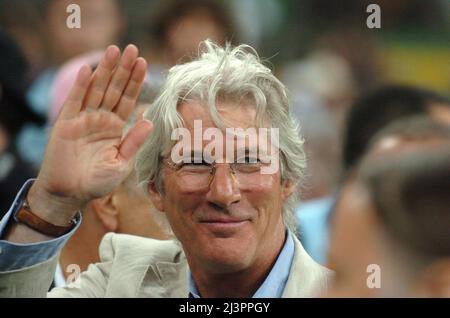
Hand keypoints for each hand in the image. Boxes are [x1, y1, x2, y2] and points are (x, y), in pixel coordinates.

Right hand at [28, 45, 152, 224]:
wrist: (70, 193)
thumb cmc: (98, 181)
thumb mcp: (122, 163)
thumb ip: (134, 141)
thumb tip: (150, 120)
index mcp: (116, 127)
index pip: (128, 99)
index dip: (135, 82)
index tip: (143, 63)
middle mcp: (101, 119)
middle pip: (114, 89)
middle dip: (123, 69)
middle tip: (132, 48)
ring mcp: (83, 118)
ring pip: (96, 89)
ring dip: (105, 70)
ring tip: (113, 50)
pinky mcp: (67, 123)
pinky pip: (75, 101)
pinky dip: (82, 85)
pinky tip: (90, 70)